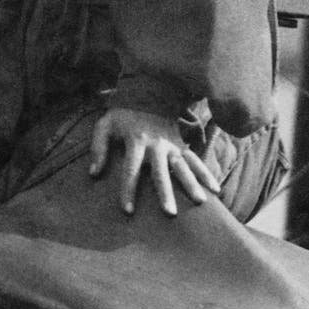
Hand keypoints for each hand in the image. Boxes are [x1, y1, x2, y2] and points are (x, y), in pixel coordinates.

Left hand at [88, 106, 219, 216]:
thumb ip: (98, 148)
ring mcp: (171, 145)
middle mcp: (156, 145)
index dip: (128, 190)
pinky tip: (215, 189)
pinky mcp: (182, 146)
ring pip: (183, 167)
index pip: (130, 170)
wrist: (148, 96)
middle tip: (170, 212)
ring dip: (191, 184)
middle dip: (165, 192)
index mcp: (136, 141)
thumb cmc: (122, 116)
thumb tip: (93, 173)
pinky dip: (206, 173)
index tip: (128, 210)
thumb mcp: (104, 126)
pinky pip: (195, 160)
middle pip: (160, 172)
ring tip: (200, 202)